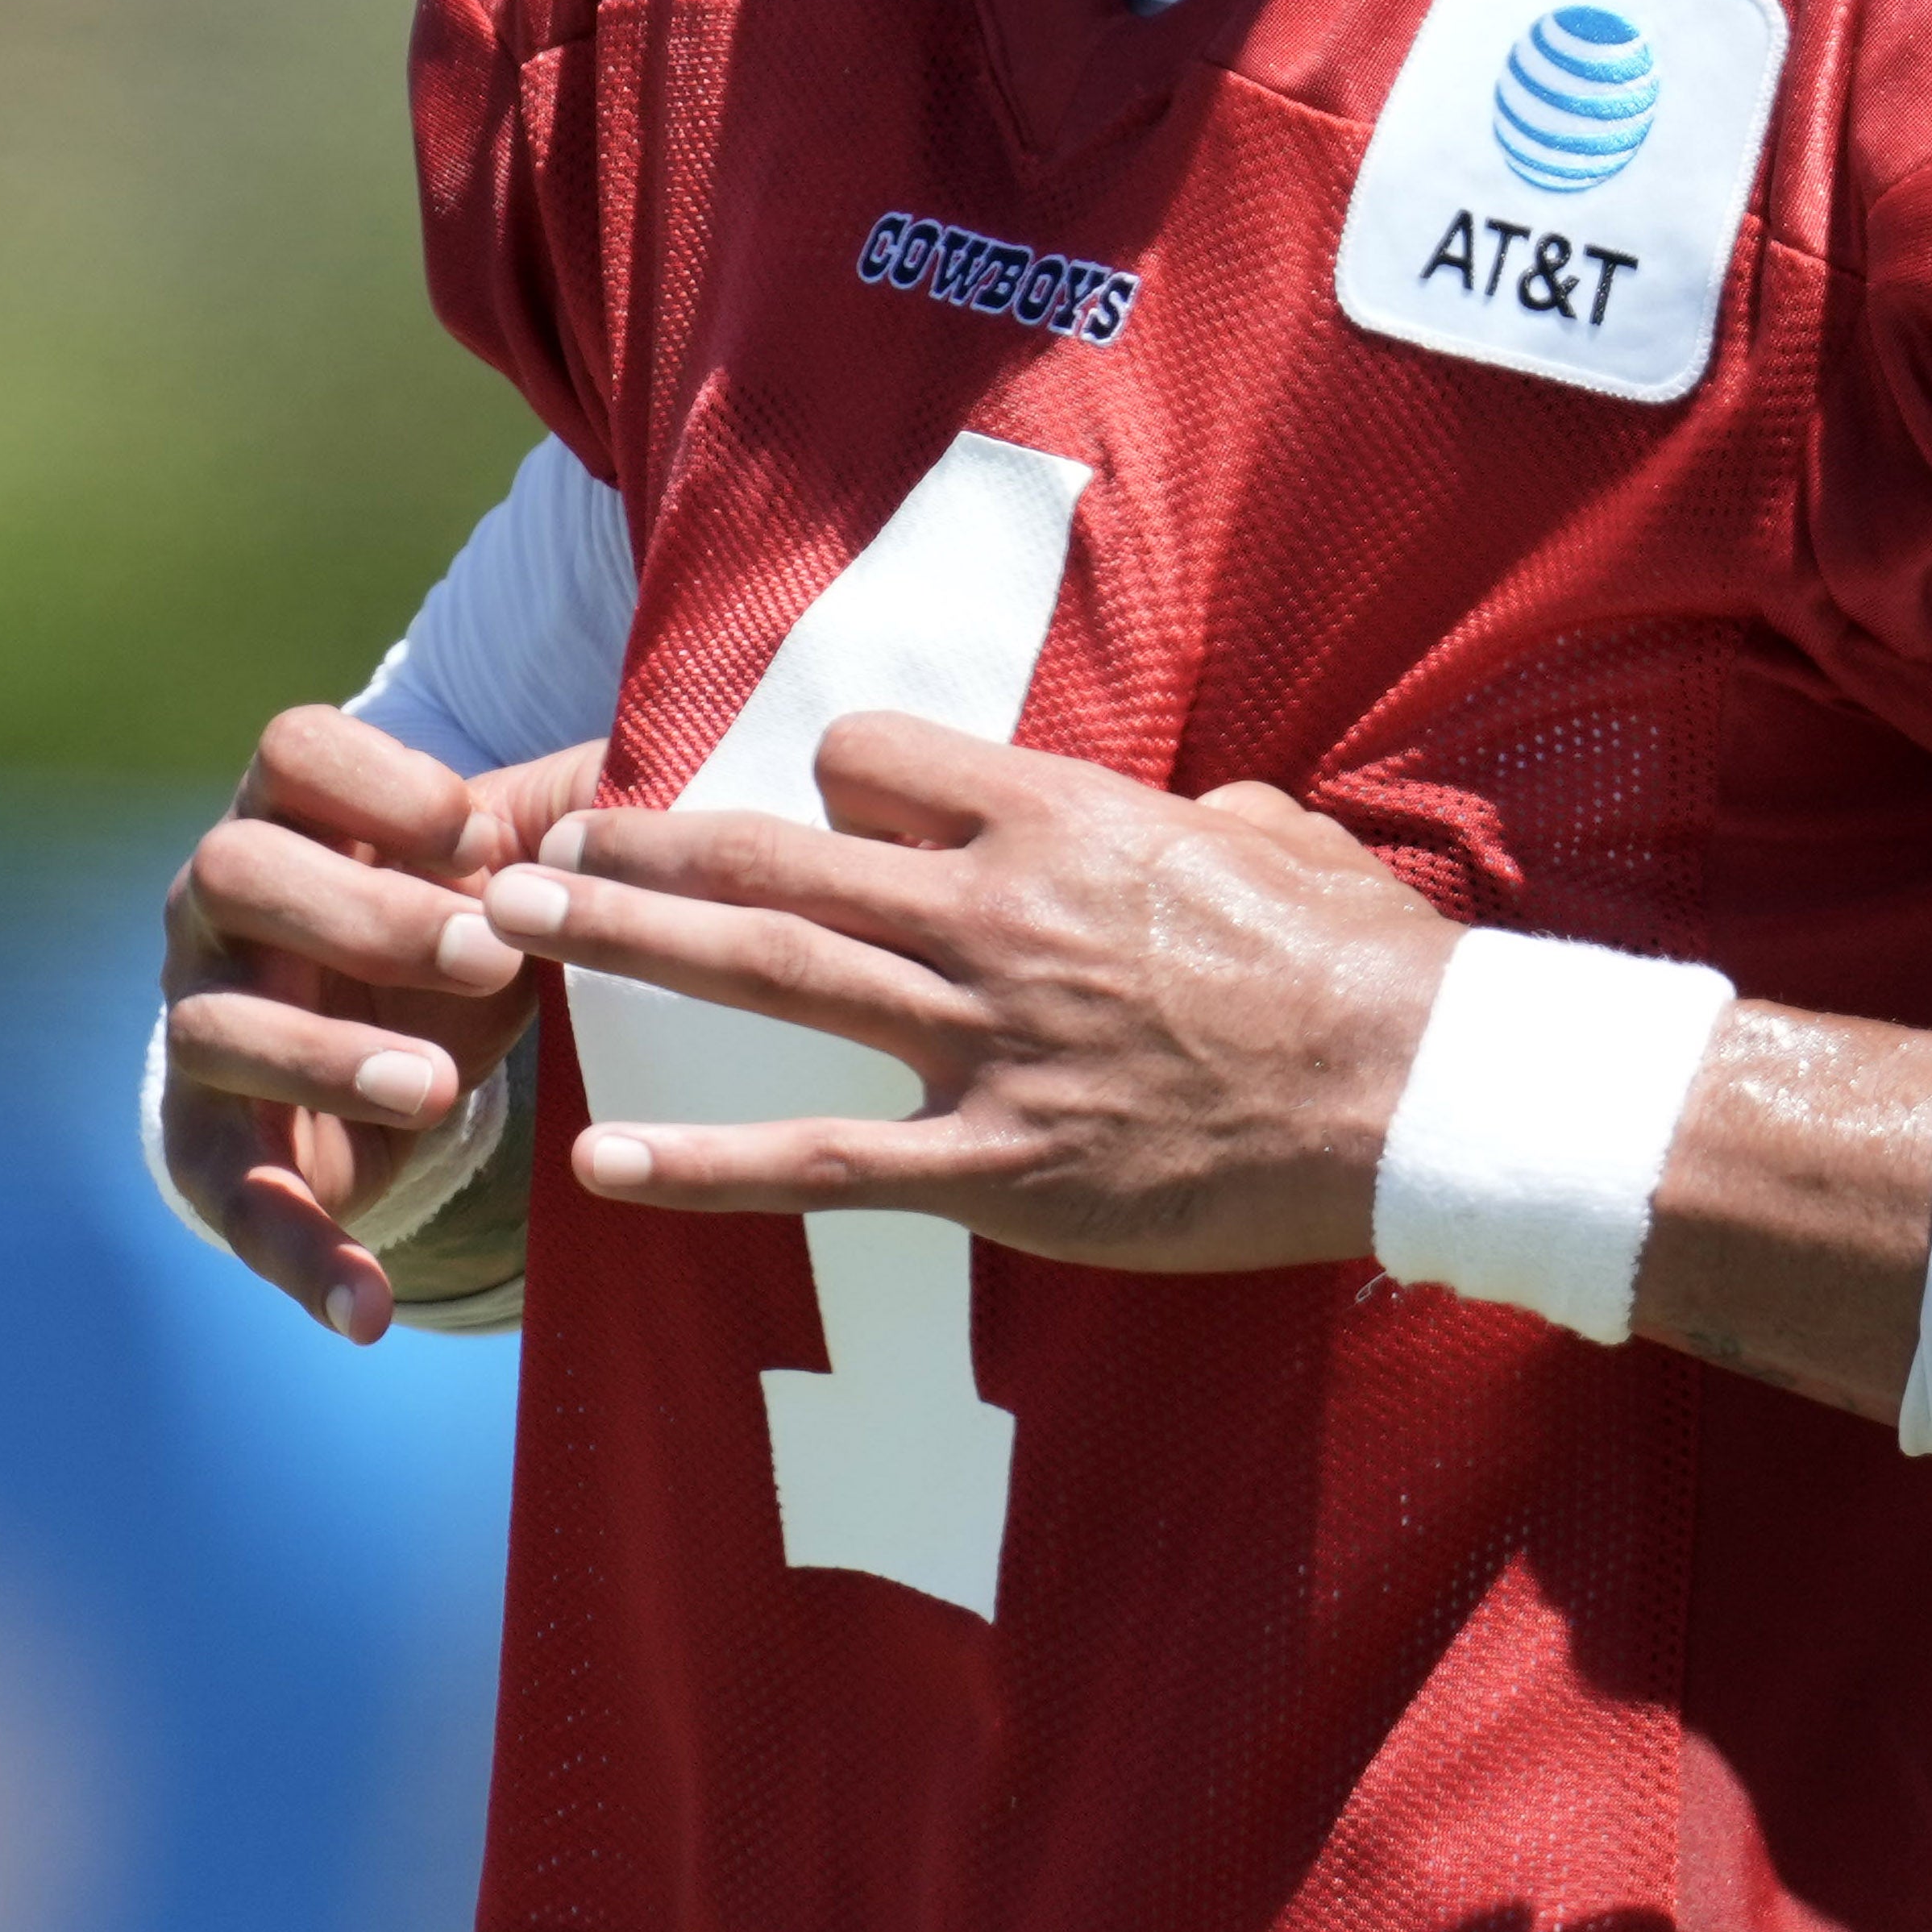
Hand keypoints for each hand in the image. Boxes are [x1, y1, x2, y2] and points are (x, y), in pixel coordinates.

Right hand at [157, 709, 605, 1340]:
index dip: (377, 783)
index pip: (293, 749)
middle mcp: (223, 908)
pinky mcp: (213, 1146)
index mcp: (299, 814)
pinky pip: (233, 1199)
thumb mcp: (524, 864)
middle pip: (237, 871)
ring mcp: (203, 1023)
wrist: (400, 1054)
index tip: (480, 837)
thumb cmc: (471, 925)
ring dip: (325, 1058)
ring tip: (435, 1089)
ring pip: (217, 1026)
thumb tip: (673, 776)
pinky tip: (369, 1311)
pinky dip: (299, 1256)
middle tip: (488, 959)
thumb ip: (583, 814)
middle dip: (365, 913)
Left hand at [475, 712, 1456, 1269]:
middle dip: (641, 845)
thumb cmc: (1367, 961)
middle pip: (777, 857)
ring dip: (627, 943)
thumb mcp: (1279, 841)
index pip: (876, 764)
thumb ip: (1203, 820)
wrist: (1419, 1090)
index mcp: (1059, 823)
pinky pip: (822, 1163)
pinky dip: (701, 1160)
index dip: (828, 781)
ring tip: (513, 930)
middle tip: (533, 841)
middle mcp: (994, 915)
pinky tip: (603, 1164)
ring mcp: (987, 1042)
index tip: (802, 807)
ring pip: (768, 973)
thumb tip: (1195, 820)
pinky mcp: (999, 1167)